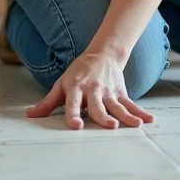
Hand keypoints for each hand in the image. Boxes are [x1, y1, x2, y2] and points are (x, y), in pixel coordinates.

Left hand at [26, 51, 154, 129]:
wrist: (102, 54)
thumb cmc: (78, 73)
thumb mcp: (61, 85)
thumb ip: (48, 103)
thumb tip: (30, 115)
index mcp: (76, 89)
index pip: (73, 104)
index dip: (74, 115)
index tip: (76, 126)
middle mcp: (93, 91)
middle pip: (98, 106)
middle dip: (104, 116)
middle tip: (111, 126)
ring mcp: (109, 92)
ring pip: (118, 106)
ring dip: (127, 115)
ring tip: (136, 124)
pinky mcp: (121, 92)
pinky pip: (131, 103)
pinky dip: (140, 112)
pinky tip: (149, 120)